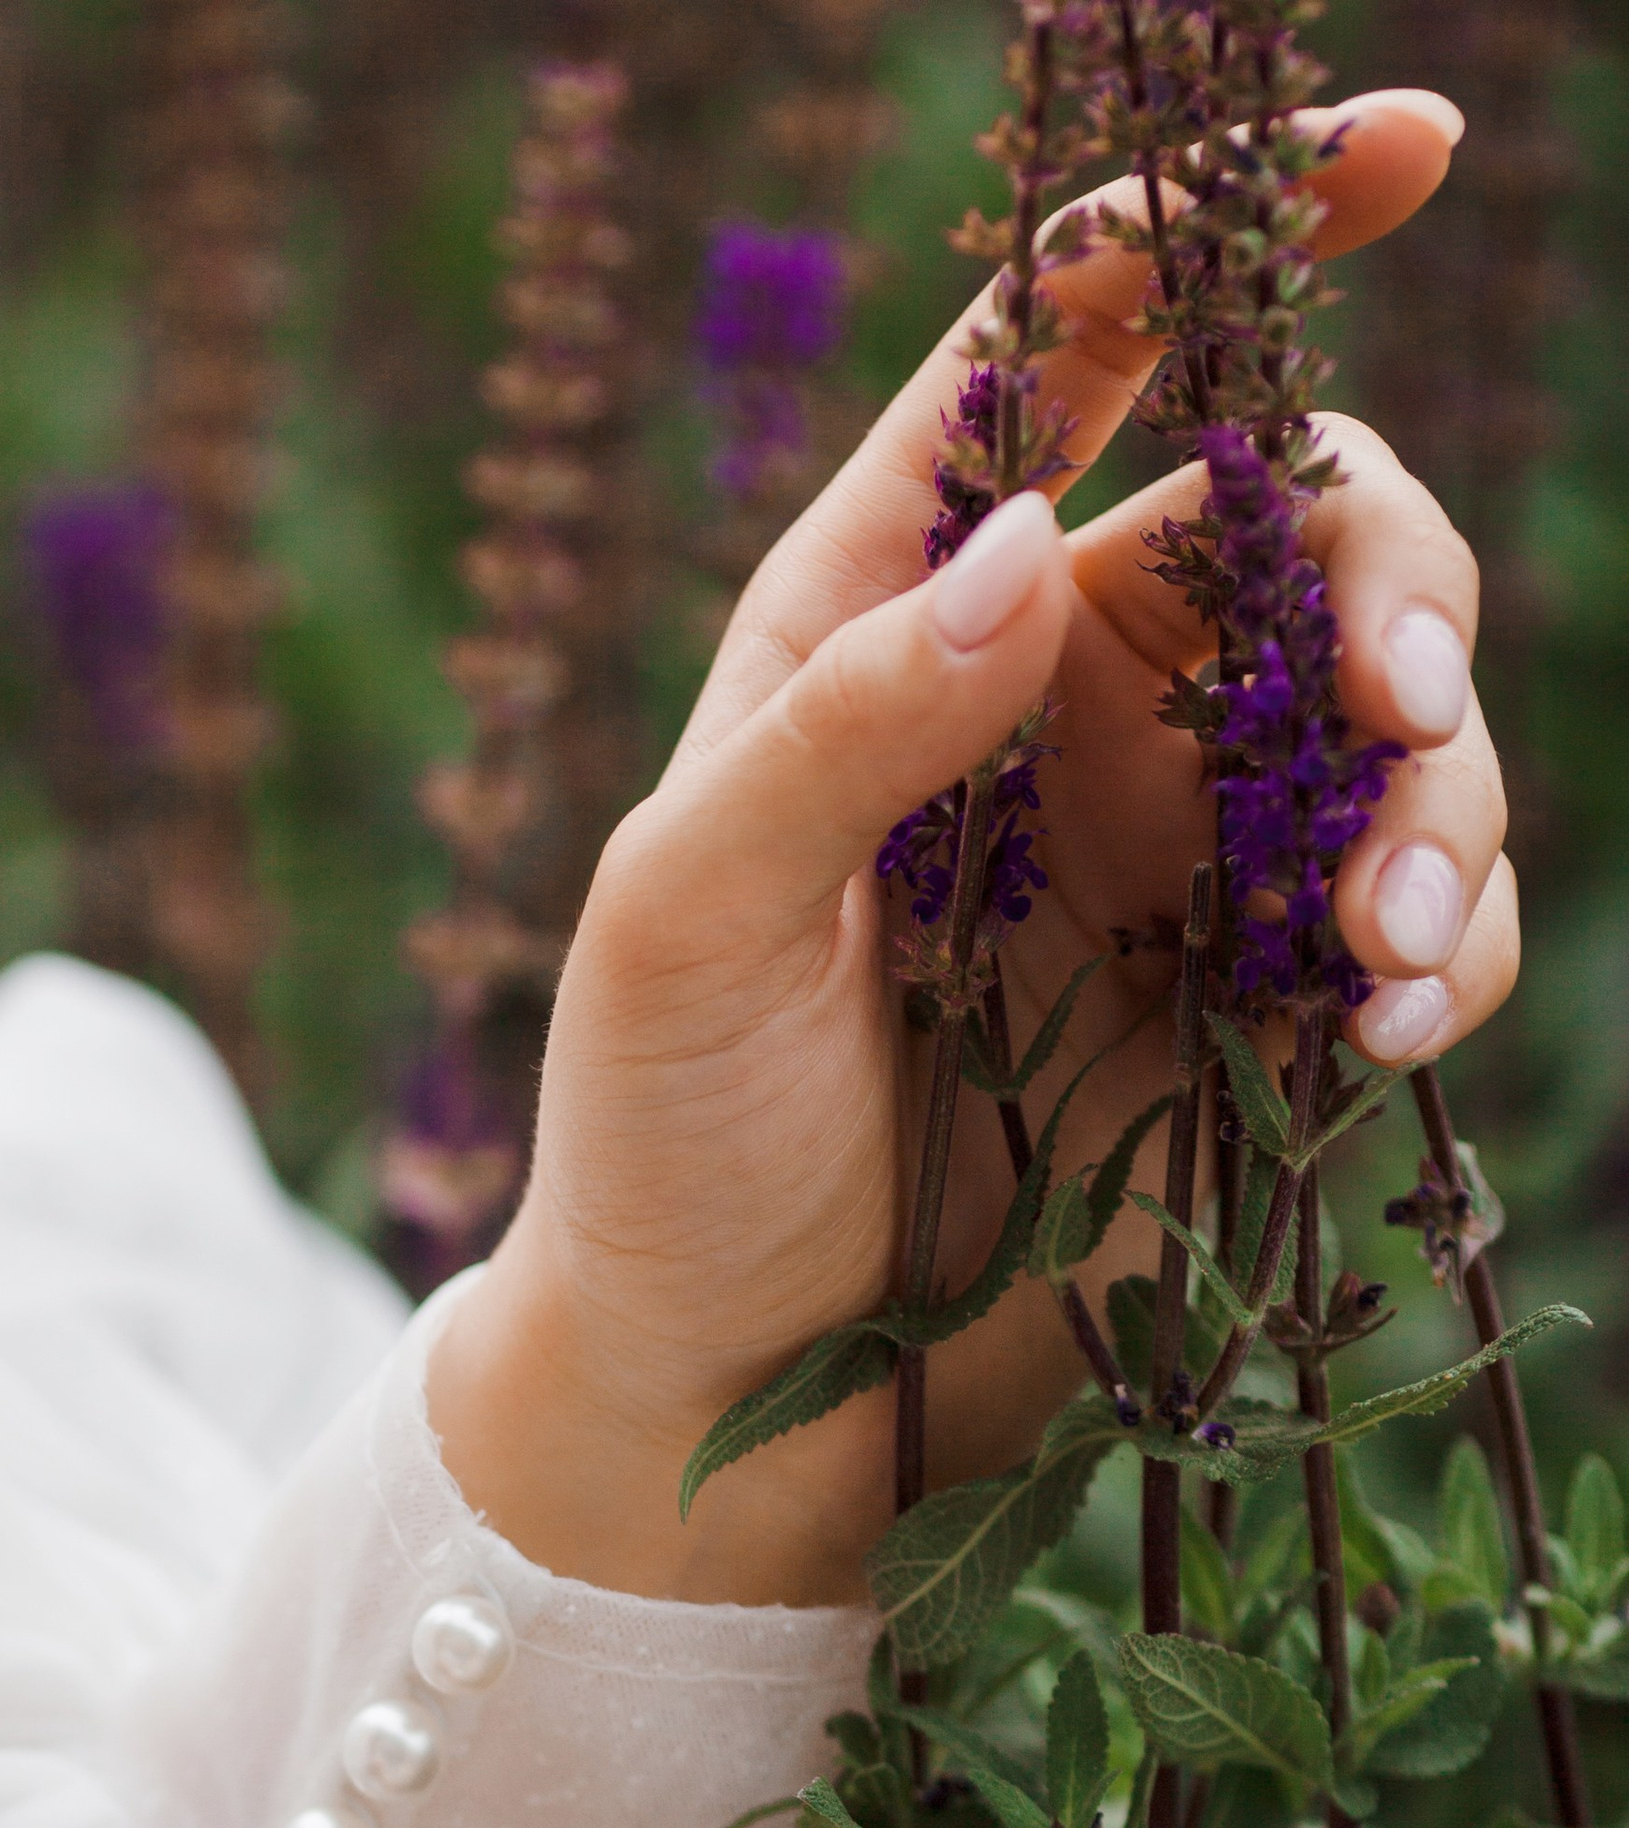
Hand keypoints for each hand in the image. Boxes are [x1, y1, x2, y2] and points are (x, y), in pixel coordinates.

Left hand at [430, 89, 1510, 1609]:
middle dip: (1395, 583)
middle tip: (1404, 708)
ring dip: (1440, 806)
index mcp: (896, 611)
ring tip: (1383, 951)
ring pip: (1395, 732)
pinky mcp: (1247, 1009)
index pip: (1072, 350)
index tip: (1401, 152)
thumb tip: (1023, 554)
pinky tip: (1382, 1029)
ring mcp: (1172, 856)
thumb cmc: (661, 1139)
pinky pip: (1416, 925)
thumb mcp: (689, 922)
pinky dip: (1445, 951)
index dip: (1228, 227)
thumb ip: (845, 731)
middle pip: (1304, 530)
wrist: (722, 1394)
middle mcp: (1058, 702)